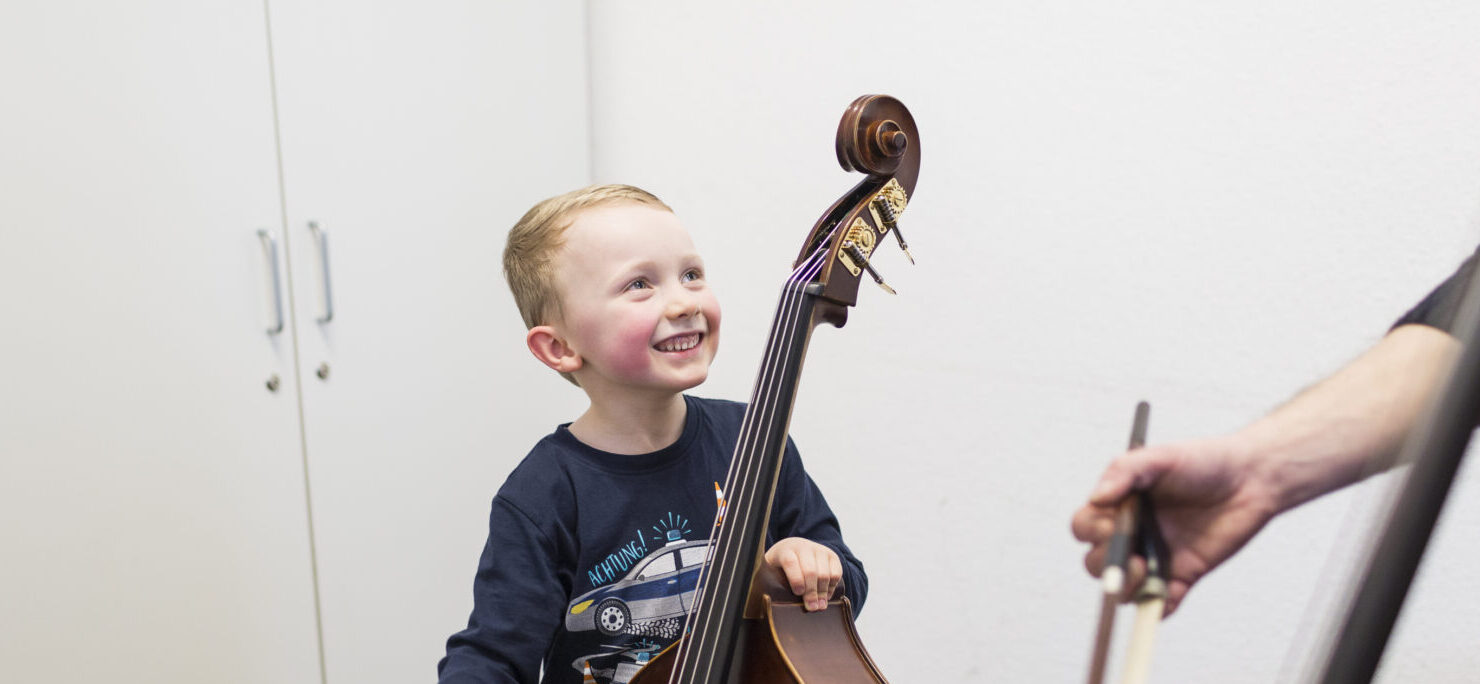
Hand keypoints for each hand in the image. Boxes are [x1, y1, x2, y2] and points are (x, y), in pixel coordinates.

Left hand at [764, 537, 841, 611]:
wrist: (794, 549)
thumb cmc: (780, 568)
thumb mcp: (773, 573)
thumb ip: (778, 585)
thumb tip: (786, 605)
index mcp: (785, 550)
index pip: (791, 562)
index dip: (796, 579)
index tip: (798, 593)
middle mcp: (803, 547)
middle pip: (811, 571)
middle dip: (811, 592)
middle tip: (811, 607)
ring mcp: (819, 550)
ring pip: (825, 574)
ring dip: (823, 593)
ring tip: (819, 606)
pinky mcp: (832, 555)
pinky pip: (836, 573)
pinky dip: (832, 587)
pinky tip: (826, 596)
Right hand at [1071, 436, 1281, 615]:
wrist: (1251, 477)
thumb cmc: (1203, 461)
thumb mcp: (1160, 457)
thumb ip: (1124, 471)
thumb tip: (1097, 498)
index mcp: (1121, 507)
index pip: (1086, 528)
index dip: (1090, 531)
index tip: (1110, 525)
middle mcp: (1134, 535)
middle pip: (1098, 563)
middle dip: (1107, 565)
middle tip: (1131, 554)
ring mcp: (1157, 557)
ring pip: (1126, 588)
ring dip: (1128, 588)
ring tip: (1146, 571)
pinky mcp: (1184, 575)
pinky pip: (1163, 602)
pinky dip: (1160, 606)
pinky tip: (1167, 594)